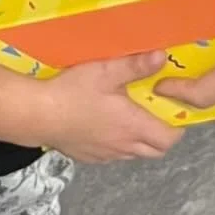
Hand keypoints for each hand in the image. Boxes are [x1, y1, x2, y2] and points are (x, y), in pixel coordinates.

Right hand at [36, 53, 185, 162]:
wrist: (36, 114)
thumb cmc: (72, 92)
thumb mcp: (106, 71)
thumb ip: (136, 65)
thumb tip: (162, 56)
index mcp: (132, 127)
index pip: (169, 139)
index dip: (177, 128)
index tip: (174, 110)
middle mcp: (122, 146)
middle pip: (155, 151)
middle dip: (162, 135)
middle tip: (157, 113)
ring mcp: (104, 155)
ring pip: (134, 154)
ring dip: (140, 140)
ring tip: (132, 117)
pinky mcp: (87, 157)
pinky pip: (113, 155)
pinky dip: (119, 144)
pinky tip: (107, 125)